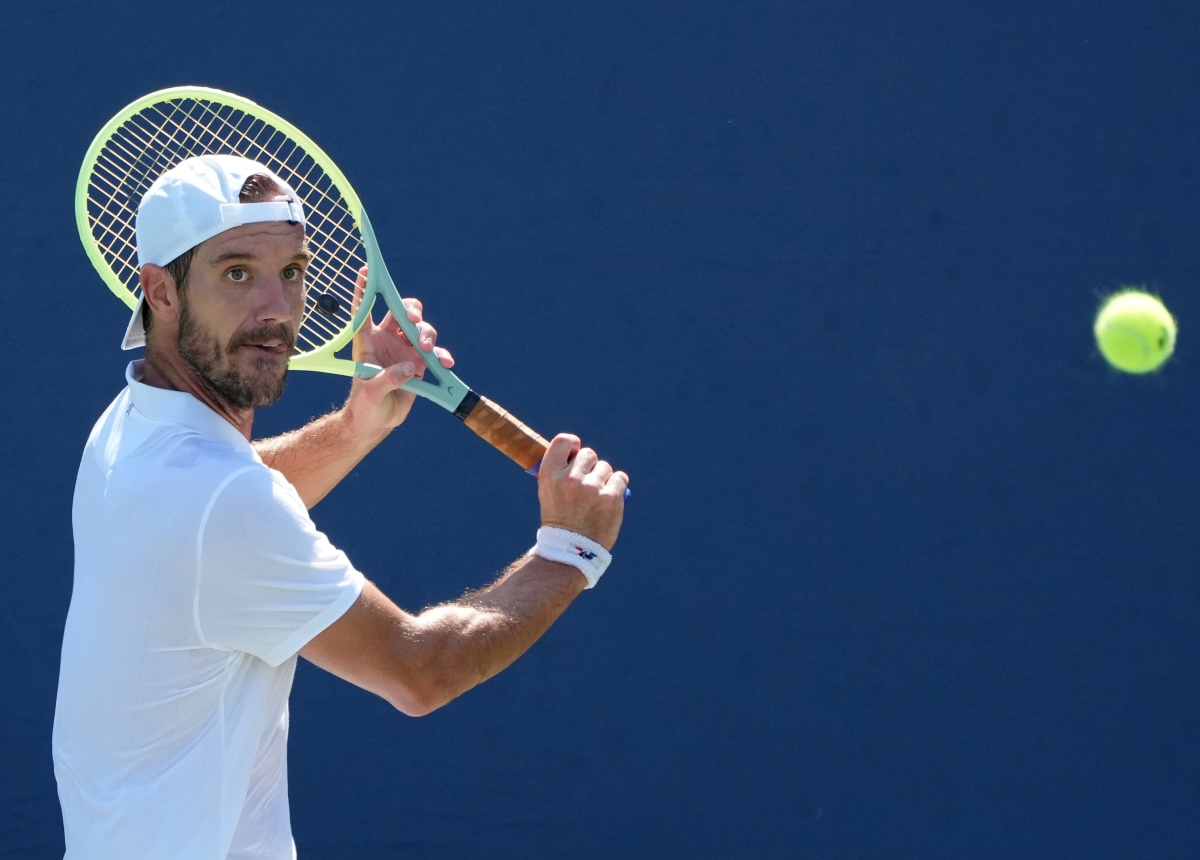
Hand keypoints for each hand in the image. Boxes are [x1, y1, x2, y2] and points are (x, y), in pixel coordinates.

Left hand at [344, 266, 454, 435]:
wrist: (378, 421)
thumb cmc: (365, 404)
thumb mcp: (369, 392)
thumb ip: (387, 378)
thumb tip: (408, 368)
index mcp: (367, 340)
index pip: (363, 310)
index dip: (363, 290)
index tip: (364, 271)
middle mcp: (387, 340)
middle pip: (401, 312)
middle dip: (410, 310)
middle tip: (413, 320)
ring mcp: (405, 350)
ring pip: (421, 329)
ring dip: (427, 335)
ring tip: (426, 350)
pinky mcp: (420, 363)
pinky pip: (436, 353)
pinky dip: (442, 356)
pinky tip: (445, 363)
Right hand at [537, 434, 627, 549]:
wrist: (571, 550)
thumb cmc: (560, 519)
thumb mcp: (548, 492)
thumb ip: (560, 471)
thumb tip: (574, 452)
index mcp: (550, 475)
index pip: (564, 441)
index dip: (573, 445)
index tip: (575, 454)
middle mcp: (569, 478)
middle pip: (588, 454)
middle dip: (590, 466)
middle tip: (586, 484)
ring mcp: (591, 488)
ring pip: (605, 467)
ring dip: (603, 479)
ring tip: (595, 498)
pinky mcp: (611, 497)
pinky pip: (620, 478)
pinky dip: (617, 486)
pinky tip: (608, 499)